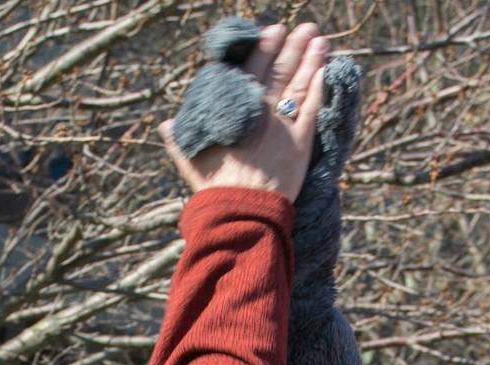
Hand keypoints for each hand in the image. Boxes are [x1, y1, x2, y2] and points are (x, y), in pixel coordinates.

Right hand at [162, 24, 329, 201]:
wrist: (241, 211)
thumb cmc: (215, 188)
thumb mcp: (192, 160)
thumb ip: (180, 139)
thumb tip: (166, 124)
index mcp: (234, 108)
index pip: (252, 69)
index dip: (264, 48)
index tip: (274, 30)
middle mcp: (260, 109)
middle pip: (279, 69)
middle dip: (292, 46)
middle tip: (303, 28)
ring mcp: (282, 123)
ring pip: (298, 82)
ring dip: (310, 58)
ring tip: (319, 39)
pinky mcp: (301, 140)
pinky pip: (311, 106)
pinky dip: (318, 86)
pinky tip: (323, 70)